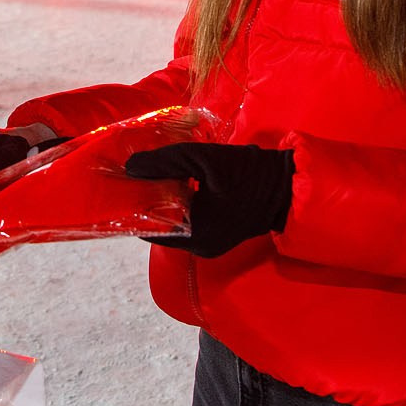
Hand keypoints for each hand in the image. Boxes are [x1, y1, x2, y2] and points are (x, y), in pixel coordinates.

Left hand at [126, 142, 294, 258]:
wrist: (287, 186)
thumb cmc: (249, 171)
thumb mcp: (203, 158)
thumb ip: (165, 161)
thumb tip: (130, 167)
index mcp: (195, 233)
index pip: (147, 225)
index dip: (131, 203)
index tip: (118, 183)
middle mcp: (198, 247)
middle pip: (157, 226)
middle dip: (144, 201)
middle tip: (129, 176)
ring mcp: (207, 245)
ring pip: (171, 224)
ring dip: (160, 203)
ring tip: (147, 176)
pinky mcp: (214, 238)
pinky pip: (185, 224)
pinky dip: (177, 206)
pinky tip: (171, 184)